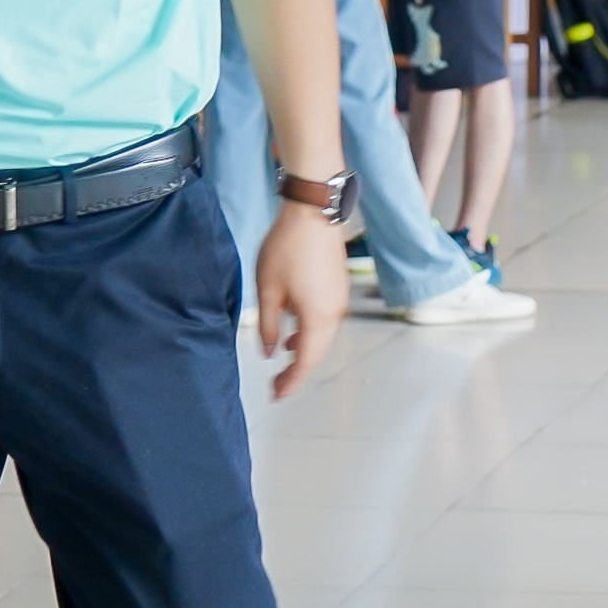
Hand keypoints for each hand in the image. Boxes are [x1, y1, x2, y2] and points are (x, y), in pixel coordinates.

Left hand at [254, 203, 348, 399]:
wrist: (313, 212)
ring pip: (324, 337)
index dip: (290, 382)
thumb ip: (268, 326)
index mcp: (318, 317)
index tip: (275, 395)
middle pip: (318, 353)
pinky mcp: (339, 286)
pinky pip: (327, 320)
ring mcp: (340, 298)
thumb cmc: (287, 248)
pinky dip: (312, 333)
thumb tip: (272, 351)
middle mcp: (335, 312)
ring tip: (284, 359)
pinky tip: (296, 329)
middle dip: (298, 371)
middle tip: (277, 384)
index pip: (305, 362)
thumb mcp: (268, 290)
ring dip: (305, 351)